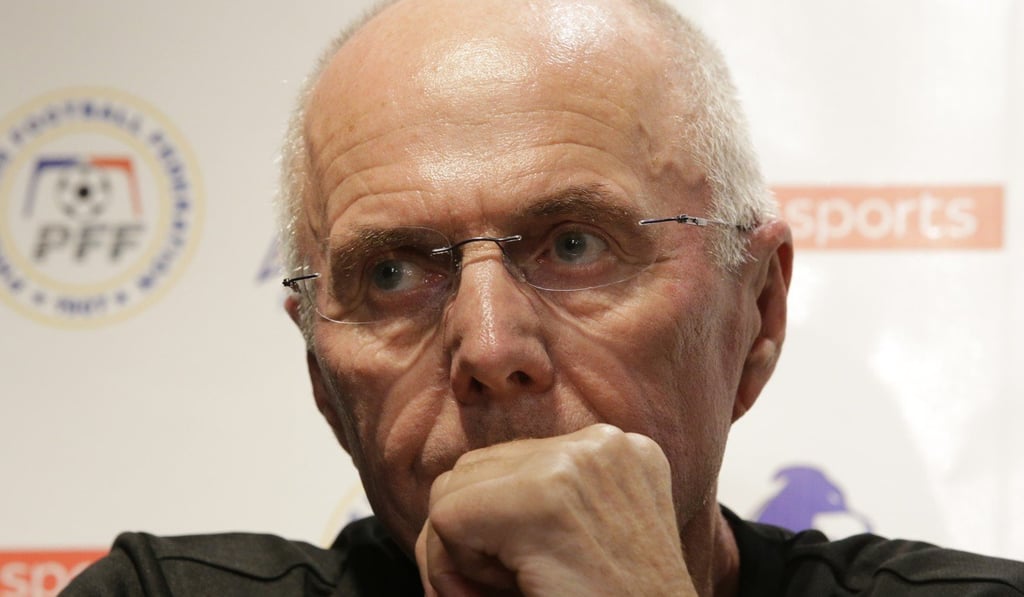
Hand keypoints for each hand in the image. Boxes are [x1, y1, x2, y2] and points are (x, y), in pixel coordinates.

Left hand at [415, 424, 696, 595]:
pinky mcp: (545, 495)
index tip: (529, 574)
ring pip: (451, 490)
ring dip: (467, 551)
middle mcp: (603, 444)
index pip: (508, 464)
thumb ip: (525, 508)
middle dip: (473, 535)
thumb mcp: (582, 544)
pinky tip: (516, 589)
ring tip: (525, 583)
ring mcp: (575, 462)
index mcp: (616, 452)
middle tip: (521, 585)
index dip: (495, 530)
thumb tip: (439, 514)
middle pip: (474, 469)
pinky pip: (446, 518)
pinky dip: (455, 569)